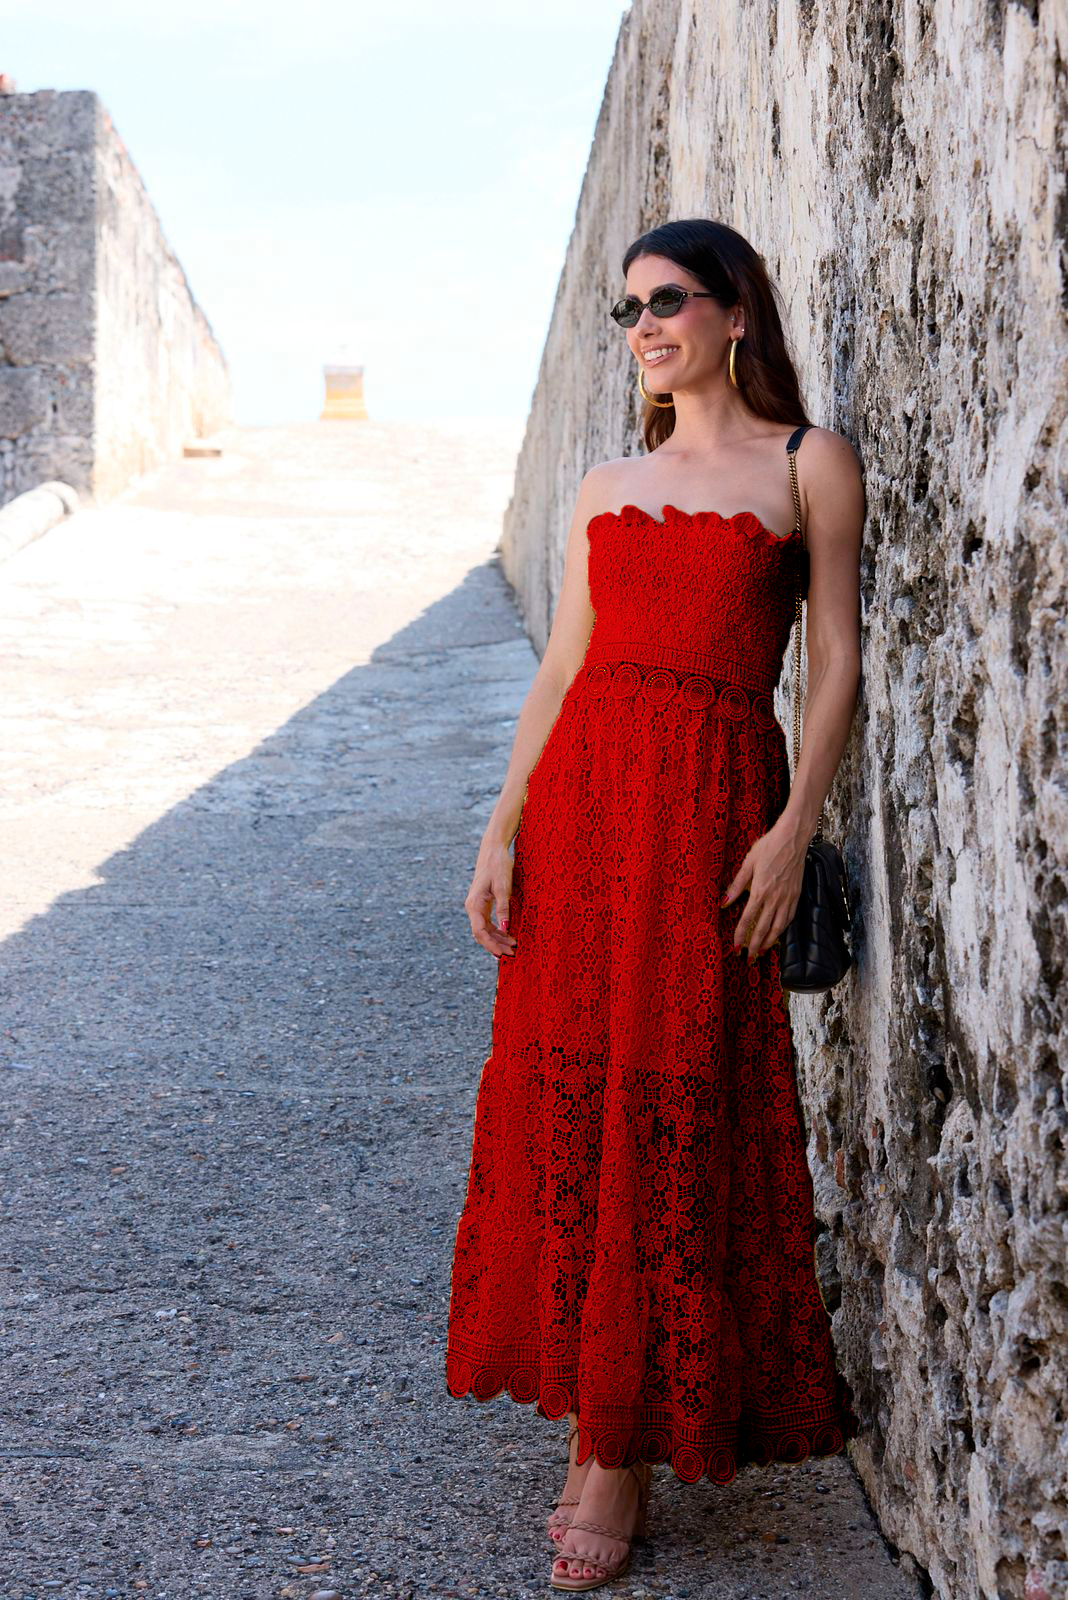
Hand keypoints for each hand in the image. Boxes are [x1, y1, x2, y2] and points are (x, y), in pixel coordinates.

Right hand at [464, 840, 517, 958]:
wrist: (493, 850)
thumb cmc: (498, 866)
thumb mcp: (503, 887)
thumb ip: (503, 908)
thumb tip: (505, 928)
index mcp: (474, 905)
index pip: (480, 932)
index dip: (490, 945)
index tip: (502, 955)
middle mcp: (472, 907)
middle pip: (482, 933)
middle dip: (496, 945)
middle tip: (513, 953)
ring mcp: (476, 906)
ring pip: (485, 929)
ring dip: (497, 939)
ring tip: (513, 946)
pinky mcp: (482, 903)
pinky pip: (487, 922)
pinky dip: (497, 930)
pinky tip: (508, 934)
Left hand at [720, 819, 805, 961]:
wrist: (794, 837)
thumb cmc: (769, 846)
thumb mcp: (748, 863)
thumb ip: (737, 884)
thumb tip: (724, 902)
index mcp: (760, 890)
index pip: (748, 919)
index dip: (741, 935)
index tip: (736, 948)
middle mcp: (775, 898)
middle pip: (764, 929)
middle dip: (755, 946)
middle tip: (748, 959)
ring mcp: (788, 898)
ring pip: (779, 927)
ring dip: (769, 942)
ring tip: (762, 952)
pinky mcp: (797, 895)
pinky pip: (789, 918)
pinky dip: (783, 930)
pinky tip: (777, 935)